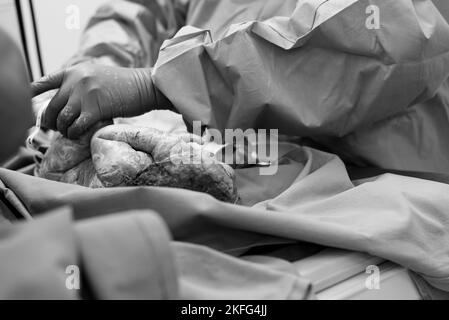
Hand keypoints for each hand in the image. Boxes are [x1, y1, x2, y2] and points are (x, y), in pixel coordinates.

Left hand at [31, 63, 155, 138]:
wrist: (144, 86)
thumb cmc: (123, 85)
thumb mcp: (96, 76)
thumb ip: (78, 84)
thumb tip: (64, 102)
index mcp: (74, 71)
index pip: (45, 81)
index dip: (32, 92)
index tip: (26, 100)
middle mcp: (76, 80)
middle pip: (52, 106)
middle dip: (50, 121)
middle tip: (55, 128)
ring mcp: (85, 93)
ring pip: (62, 118)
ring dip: (63, 129)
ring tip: (68, 133)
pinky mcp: (96, 108)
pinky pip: (76, 125)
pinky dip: (74, 133)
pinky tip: (77, 134)